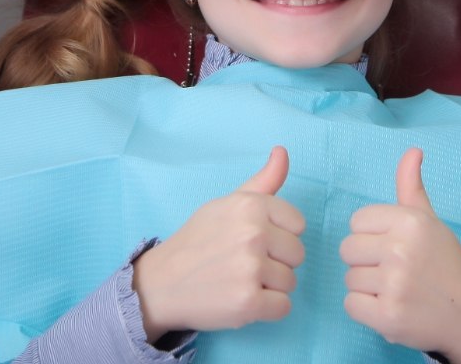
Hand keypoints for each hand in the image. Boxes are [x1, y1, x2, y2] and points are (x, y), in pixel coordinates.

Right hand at [132, 146, 305, 340]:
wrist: (162, 282)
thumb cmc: (199, 239)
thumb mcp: (228, 203)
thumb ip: (263, 181)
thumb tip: (282, 150)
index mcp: (250, 205)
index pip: (298, 224)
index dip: (279, 235)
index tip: (256, 240)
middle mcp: (253, 234)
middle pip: (298, 254)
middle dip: (277, 261)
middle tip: (245, 262)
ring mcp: (251, 269)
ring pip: (291, 281)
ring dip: (270, 286)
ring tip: (240, 280)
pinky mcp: (248, 303)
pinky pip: (284, 307)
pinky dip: (267, 309)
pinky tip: (243, 298)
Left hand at [340, 148, 460, 363]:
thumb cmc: (445, 263)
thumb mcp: (429, 221)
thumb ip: (411, 186)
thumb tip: (413, 150)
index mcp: (409, 221)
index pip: (357, 221)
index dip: (371, 235)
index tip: (393, 246)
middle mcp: (400, 250)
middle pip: (348, 249)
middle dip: (365, 261)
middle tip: (393, 270)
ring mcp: (394, 285)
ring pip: (349, 278)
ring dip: (367, 287)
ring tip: (395, 289)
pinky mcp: (388, 317)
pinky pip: (350, 305)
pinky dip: (366, 310)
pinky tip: (390, 307)